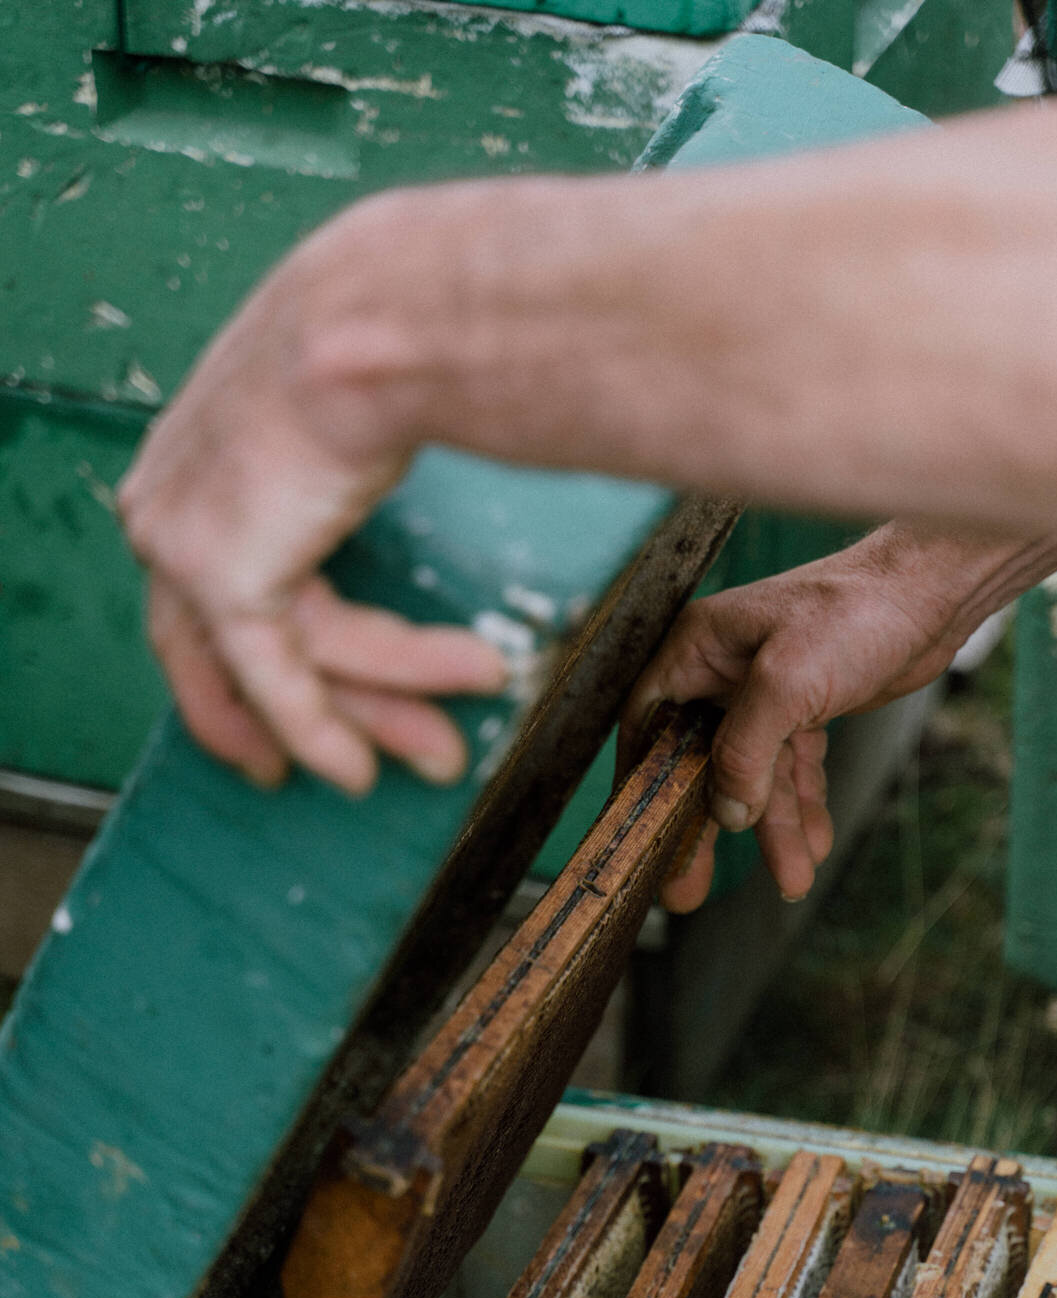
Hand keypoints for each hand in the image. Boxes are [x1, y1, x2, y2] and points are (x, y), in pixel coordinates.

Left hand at [118, 208, 506, 794]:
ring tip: (444, 747)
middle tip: (359, 770)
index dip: (239, 674)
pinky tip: (356, 772)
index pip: (199, 594)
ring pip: (280, 662)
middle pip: (230, 647)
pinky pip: (277, 677)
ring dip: (376, 704)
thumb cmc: (380, 339)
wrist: (380, 320)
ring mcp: (185, 544)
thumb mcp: (343, 413)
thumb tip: (387, 497)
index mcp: (186, 457)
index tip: (279, 734)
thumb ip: (335, 480)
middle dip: (304, 718)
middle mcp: (166, 504)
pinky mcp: (224, 577)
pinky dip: (320, 729)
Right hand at [624, 521, 1056, 912]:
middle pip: (699, 764)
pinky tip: (815, 845)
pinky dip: (804, 806)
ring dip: (774, 829)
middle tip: (690, 893)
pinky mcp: (806, 707)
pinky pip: (792, 769)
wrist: (934, 591)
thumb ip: (747, 748)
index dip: (641, 789)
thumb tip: (726, 811)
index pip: (648, 728)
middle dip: (705, 829)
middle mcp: (722, 671)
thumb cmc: (856, 609)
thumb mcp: (788, 680)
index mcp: (697, 649)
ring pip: (755, 775)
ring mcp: (765, 692)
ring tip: (791, 880)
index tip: (643, 844)